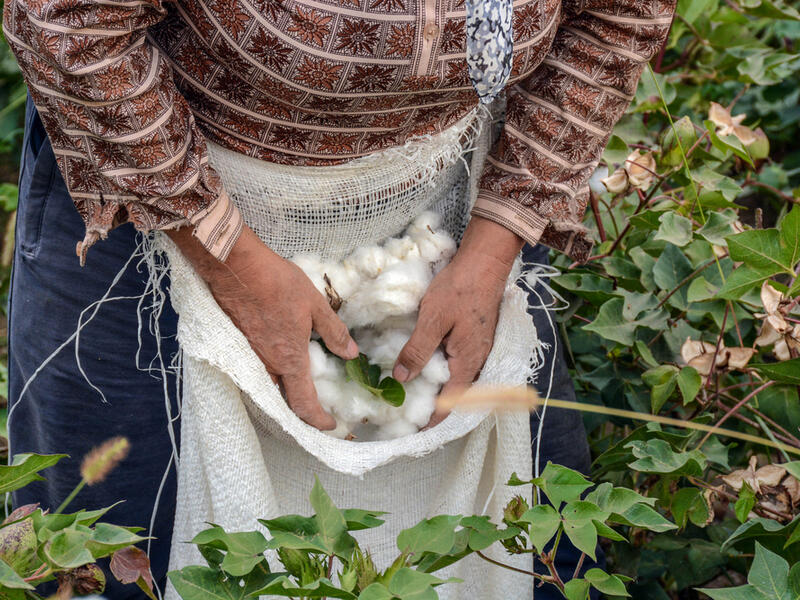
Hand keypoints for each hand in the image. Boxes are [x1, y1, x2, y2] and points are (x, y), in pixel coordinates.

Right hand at [168, 224, 358, 429]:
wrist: (234, 267)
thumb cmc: (276, 283)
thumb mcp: (315, 305)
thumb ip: (334, 332)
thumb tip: (351, 354)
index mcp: (289, 360)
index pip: (304, 403)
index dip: (318, 420)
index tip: (331, 425)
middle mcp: (266, 366)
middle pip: (283, 401)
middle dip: (301, 413)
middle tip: (317, 414)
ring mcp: (249, 357)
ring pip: (268, 387)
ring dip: (285, 395)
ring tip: (300, 393)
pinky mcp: (237, 345)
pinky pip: (255, 372)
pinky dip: (269, 379)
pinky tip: (277, 368)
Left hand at [393, 216, 523, 424]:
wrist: (485, 261)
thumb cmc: (459, 288)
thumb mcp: (432, 319)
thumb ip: (417, 350)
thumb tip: (402, 378)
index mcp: (467, 362)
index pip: (450, 403)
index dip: (431, 419)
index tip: (412, 431)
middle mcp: (476, 360)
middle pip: (455, 395)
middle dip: (432, 407)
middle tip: (406, 413)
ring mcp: (477, 348)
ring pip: (457, 379)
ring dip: (437, 389)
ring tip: (412, 393)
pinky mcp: (474, 336)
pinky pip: (458, 363)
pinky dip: (442, 371)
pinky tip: (425, 365)